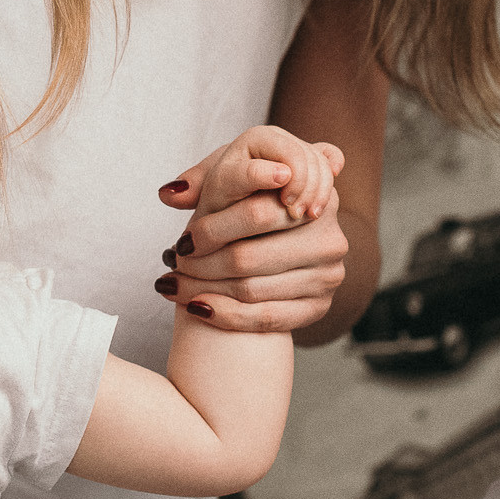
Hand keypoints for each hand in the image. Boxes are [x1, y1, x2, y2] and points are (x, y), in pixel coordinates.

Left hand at [156, 127, 348, 332]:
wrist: (281, 242)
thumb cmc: (252, 206)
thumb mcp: (234, 180)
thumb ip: (206, 180)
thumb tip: (170, 194)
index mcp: (314, 195)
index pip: (256, 213)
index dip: (211, 230)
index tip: (183, 241)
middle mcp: (330, 236)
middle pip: (248, 257)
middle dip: (200, 265)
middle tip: (174, 267)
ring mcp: (329, 275)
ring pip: (251, 290)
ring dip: (203, 291)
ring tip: (174, 286)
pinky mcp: (320, 306)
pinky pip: (267, 318)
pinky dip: (225, 315)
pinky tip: (196, 307)